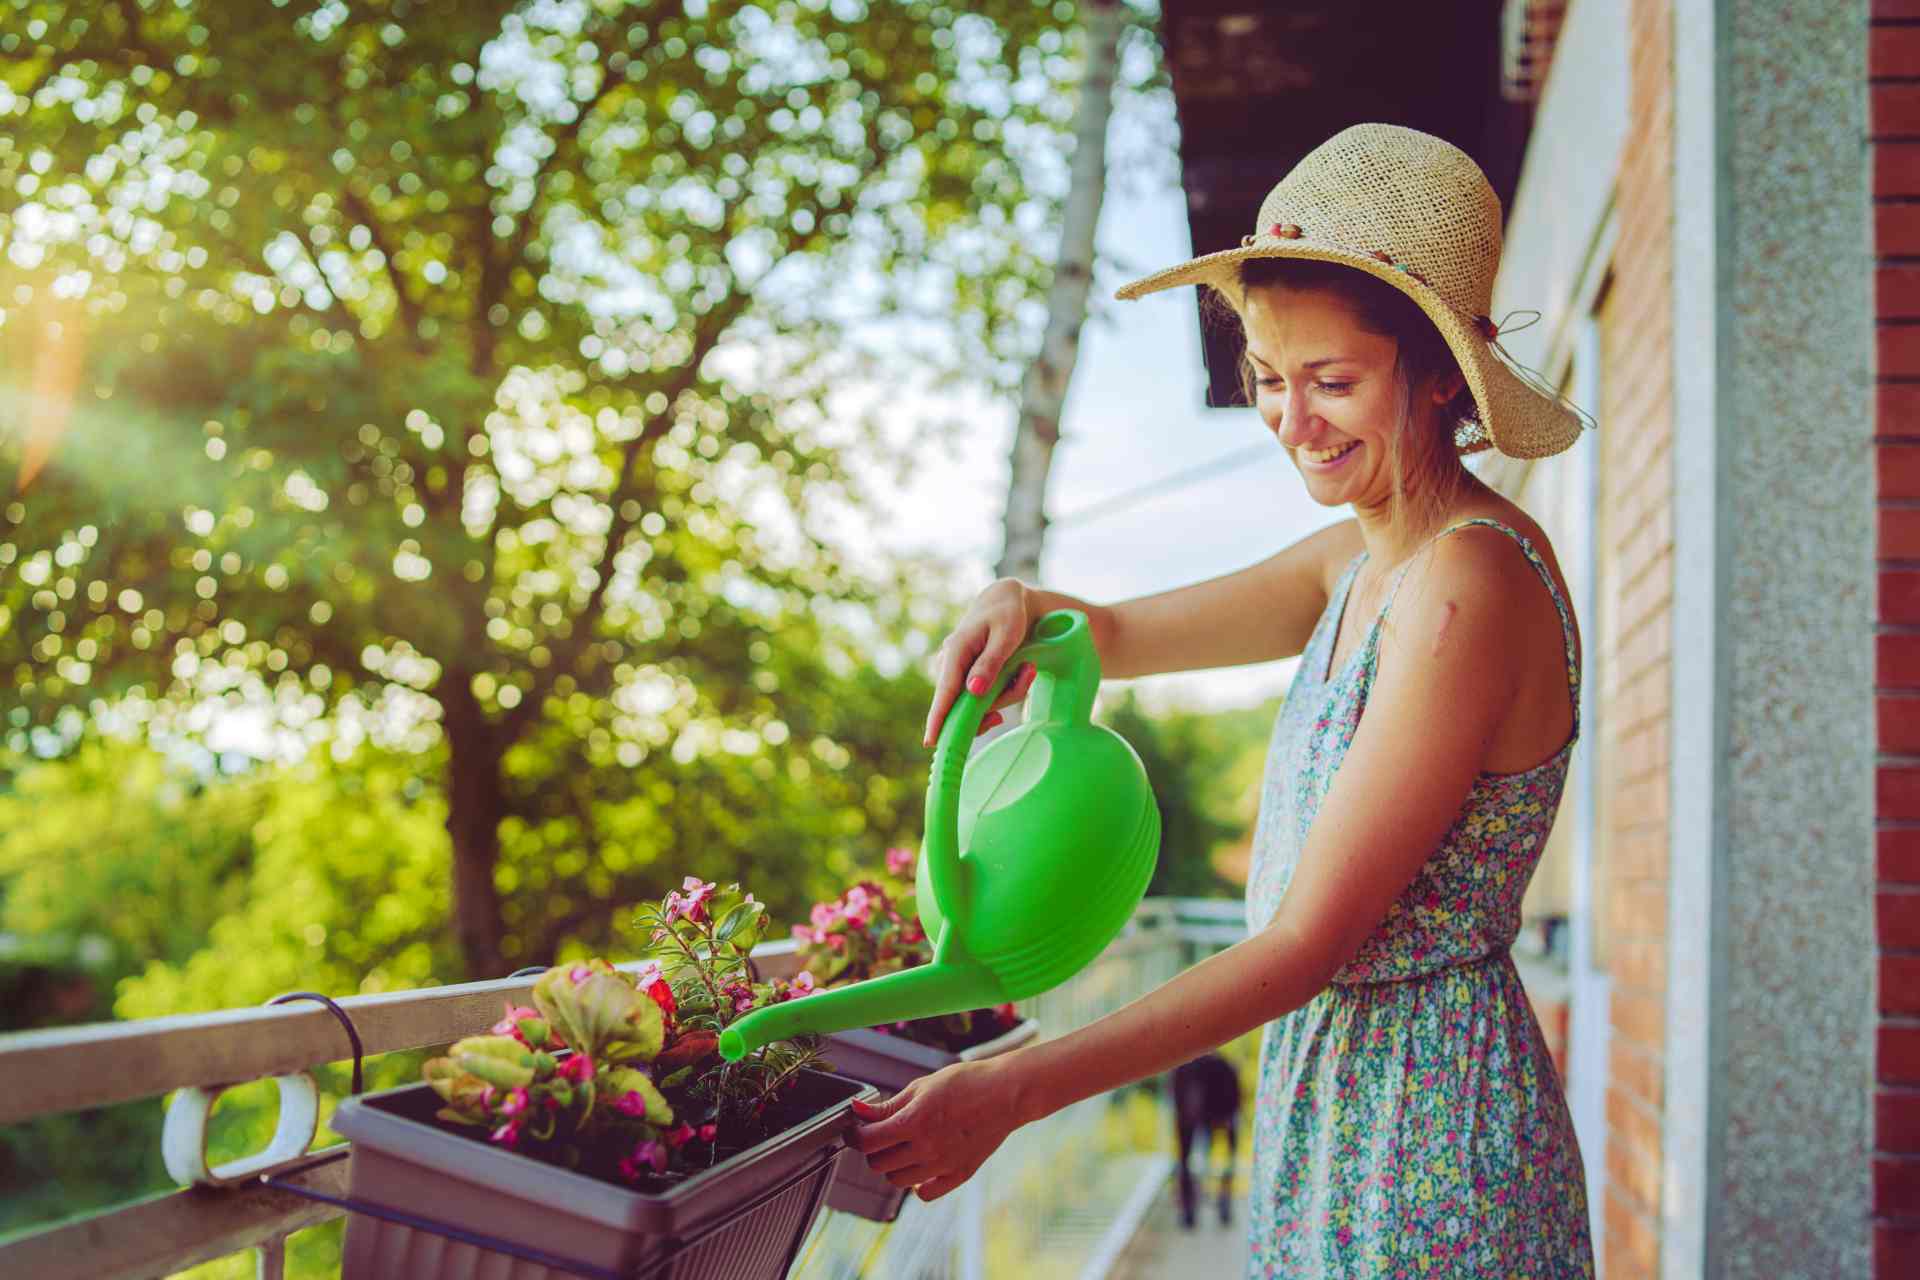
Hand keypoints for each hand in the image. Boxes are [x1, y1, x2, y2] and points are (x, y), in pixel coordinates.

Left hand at [847, 1058, 1021, 1201]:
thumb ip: (888, 1105)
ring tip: (903, 1147)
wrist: (1006, 1094)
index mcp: (914, 1121)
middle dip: (874, 1150)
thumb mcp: (921, 1087)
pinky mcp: (958, 1175)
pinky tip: (921, 1166)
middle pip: (878, 1164)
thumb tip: (857, 1111)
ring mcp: (942, 1165)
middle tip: (882, 1135)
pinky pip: (924, 1193)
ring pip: (897, 1181)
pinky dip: (917, 1184)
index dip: (855, 1136)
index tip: (856, 1131)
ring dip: (893, 1166)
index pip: (868, 1141)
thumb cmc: (966, 1083)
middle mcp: (926, 1147)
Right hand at [924, 579, 1040, 747]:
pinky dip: (1004, 690)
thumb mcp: (1006, 635)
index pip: (945, 692)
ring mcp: (955, 671)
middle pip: (968, 703)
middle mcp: (949, 663)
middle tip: (1028, 674)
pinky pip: (983, 696)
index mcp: (955, 651)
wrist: (1004, 602)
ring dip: (1007, 692)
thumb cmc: (1008, 615)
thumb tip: (973, 692)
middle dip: (1001, 698)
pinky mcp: (964, 677)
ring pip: (979, 702)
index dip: (938, 719)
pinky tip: (1018, 674)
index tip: (931, 742)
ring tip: (1027, 668)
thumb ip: (990, 663)